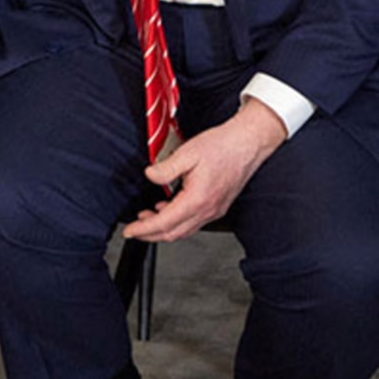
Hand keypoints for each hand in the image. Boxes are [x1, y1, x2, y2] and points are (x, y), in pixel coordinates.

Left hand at [120, 99, 287, 242]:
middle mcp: (208, 210)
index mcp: (198, 199)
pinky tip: (168, 209)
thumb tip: (150, 176)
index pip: (165, 223)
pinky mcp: (218, 206)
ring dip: (164, 229)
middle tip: (134, 230)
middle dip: (150, 235)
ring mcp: (215, 210)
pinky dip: (178, 222)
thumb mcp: (188, 153)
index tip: (130, 231)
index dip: (144, 229)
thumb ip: (165, 168)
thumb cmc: (223, 146)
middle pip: (174, 234)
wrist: (248, 143)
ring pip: (184, 230)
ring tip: (147, 218)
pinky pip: (194, 222)